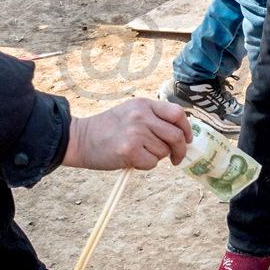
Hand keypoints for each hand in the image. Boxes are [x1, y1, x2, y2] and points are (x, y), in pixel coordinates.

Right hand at [64, 98, 191, 169]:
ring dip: (156, 157)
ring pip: (164, 152)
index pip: (177, 114)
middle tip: (176, 159)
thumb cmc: (108, 129)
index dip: (187, 129)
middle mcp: (141, 116)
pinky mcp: (129, 150)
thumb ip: (153, 118)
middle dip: (180, 150)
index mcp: (144, 104)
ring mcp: (135, 133)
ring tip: (138, 152)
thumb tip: (181, 134)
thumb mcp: (131, 112)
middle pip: (176, 135)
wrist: (81, 139)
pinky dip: (145, 165)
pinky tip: (131, 159)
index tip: (187, 139)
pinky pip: (151, 163)